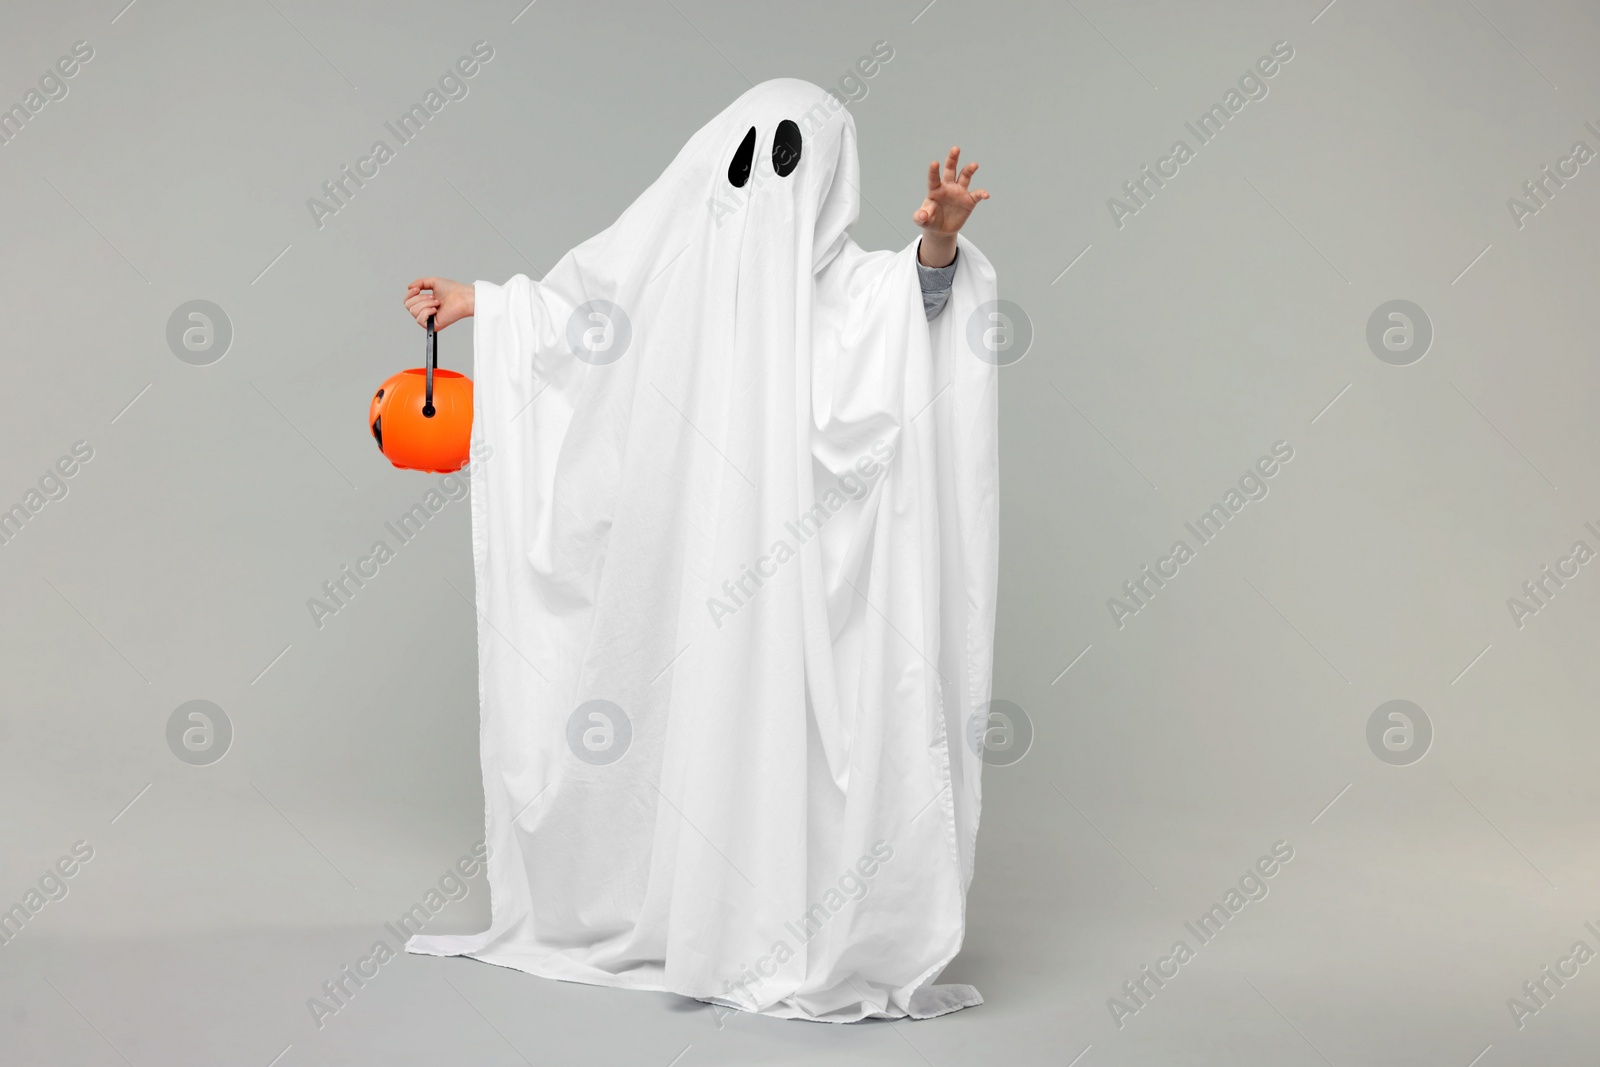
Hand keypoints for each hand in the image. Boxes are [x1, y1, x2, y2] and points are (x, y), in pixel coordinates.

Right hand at [404, 277, 473, 329]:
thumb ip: (420, 282)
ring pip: (413, 311)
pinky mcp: (433, 326)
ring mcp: (429, 320)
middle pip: (408, 306)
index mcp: (424, 302)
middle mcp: (425, 312)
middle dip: (420, 298)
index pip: (407, 301)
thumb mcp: (433, 282)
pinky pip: (420, 319)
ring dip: (425, 303)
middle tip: (433, 297)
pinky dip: (427, 312)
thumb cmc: (452, 290)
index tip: (417, 289)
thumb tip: (409, 287)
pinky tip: (436, 309)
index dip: (409, 294)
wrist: (463, 296)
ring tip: (437, 302)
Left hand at [913, 146, 988, 267]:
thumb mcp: (922, 221)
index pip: (934, 178)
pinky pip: (976, 195)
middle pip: (950, 169)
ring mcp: (959, 192)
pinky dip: (981, 194)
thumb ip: (920, 217)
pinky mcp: (969, 201)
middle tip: (955, 149)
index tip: (934, 163)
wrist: (942, 229)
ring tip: (974, 165)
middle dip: (953, 159)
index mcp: (935, 189)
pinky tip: (986, 195)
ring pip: (965, 177)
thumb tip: (923, 216)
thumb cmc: (930, 220)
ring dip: (969, 170)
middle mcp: (948, 187)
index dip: (934, 171)